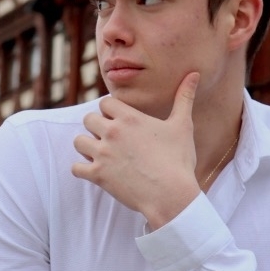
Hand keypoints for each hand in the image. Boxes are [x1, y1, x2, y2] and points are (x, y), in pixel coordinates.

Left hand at [71, 72, 200, 228]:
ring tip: (102, 153)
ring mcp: (103, 154)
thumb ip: (184, 97)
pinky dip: (82, 169)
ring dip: (88, 146)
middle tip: (111, 139)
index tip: (120, 121)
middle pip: (88, 119)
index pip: (104, 103)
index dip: (111, 111)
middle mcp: (112, 132)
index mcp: (129, 117)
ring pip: (79, 141)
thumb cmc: (178, 160)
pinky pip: (75, 168)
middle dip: (97, 127)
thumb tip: (194, 74)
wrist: (172, 196)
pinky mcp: (98, 175)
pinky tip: (96, 171)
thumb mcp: (182, 125)